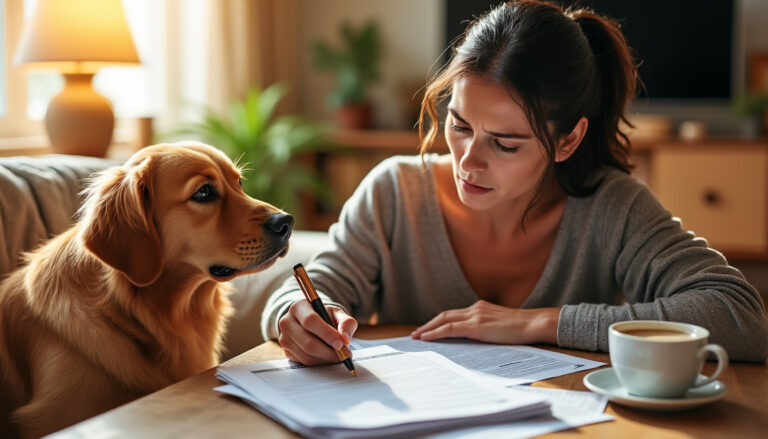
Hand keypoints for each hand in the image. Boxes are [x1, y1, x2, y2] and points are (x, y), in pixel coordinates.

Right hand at [277, 300, 357, 365]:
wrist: (311, 323)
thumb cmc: (324, 317)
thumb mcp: (337, 314)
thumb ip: (346, 322)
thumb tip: (345, 339)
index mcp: (299, 307)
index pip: (310, 321)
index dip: (326, 334)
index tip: (341, 344)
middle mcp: (287, 322)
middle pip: (307, 342)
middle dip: (328, 351)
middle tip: (344, 354)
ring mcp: (284, 338)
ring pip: (306, 355)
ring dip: (326, 359)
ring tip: (339, 355)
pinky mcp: (286, 352)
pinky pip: (304, 362)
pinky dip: (320, 363)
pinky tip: (328, 357)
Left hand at [410, 300, 559, 344]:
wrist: (533, 324)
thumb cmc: (521, 328)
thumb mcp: (498, 326)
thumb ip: (485, 328)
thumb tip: (473, 339)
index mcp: (480, 308)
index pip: (453, 314)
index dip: (438, 321)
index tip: (427, 329)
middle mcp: (475, 308)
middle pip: (444, 315)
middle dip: (428, 325)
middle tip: (415, 334)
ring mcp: (475, 315)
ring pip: (444, 320)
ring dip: (428, 329)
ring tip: (417, 337)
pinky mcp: (477, 326)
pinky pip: (450, 329)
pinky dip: (436, 333)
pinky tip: (428, 338)